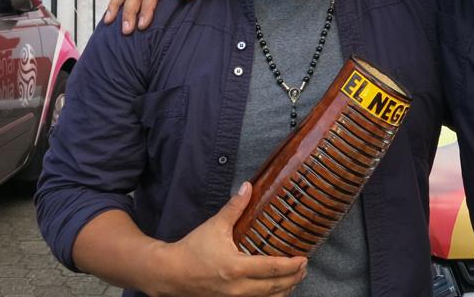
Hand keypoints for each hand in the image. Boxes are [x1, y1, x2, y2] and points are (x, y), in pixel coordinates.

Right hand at [150, 182, 307, 296]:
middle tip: (304, 266)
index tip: (304, 258)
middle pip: (274, 287)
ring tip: (296, 278)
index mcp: (236, 267)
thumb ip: (235, 207)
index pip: (272, 268)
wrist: (169, 273)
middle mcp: (237, 288)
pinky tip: (276, 289)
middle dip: (294, 278)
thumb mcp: (215, 225)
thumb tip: (248, 186)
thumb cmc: (192, 248)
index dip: (291, 265)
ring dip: (284, 290)